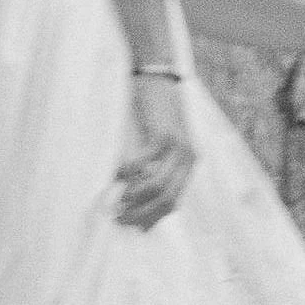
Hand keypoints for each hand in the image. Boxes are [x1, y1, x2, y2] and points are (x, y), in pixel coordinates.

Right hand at [116, 70, 194, 231]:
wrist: (159, 78)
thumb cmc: (154, 112)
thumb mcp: (159, 144)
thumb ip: (154, 168)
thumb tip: (136, 199)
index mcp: (190, 163)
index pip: (174, 202)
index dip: (153, 218)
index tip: (133, 227)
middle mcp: (189, 157)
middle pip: (167, 198)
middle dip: (142, 214)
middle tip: (119, 219)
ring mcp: (178, 147)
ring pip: (157, 186)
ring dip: (134, 198)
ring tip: (116, 202)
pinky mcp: (164, 135)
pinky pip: (144, 163)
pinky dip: (127, 173)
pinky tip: (114, 175)